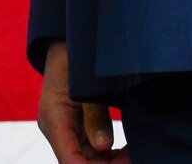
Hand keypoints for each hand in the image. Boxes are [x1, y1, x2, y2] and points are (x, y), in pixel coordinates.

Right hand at [38, 42, 125, 161]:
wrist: (69, 40)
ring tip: (137, 155)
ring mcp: (64, 128)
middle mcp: (55, 128)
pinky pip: (90, 150)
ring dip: (111, 162)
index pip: (70, 161)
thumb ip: (94, 115)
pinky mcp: (74, 127)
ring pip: (86, 159)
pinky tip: (129, 151)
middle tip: (138, 159)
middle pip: (79, 163)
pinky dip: (109, 155)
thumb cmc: (76, 56)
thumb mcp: (86, 83)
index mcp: (53, 117)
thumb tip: (103, 146)